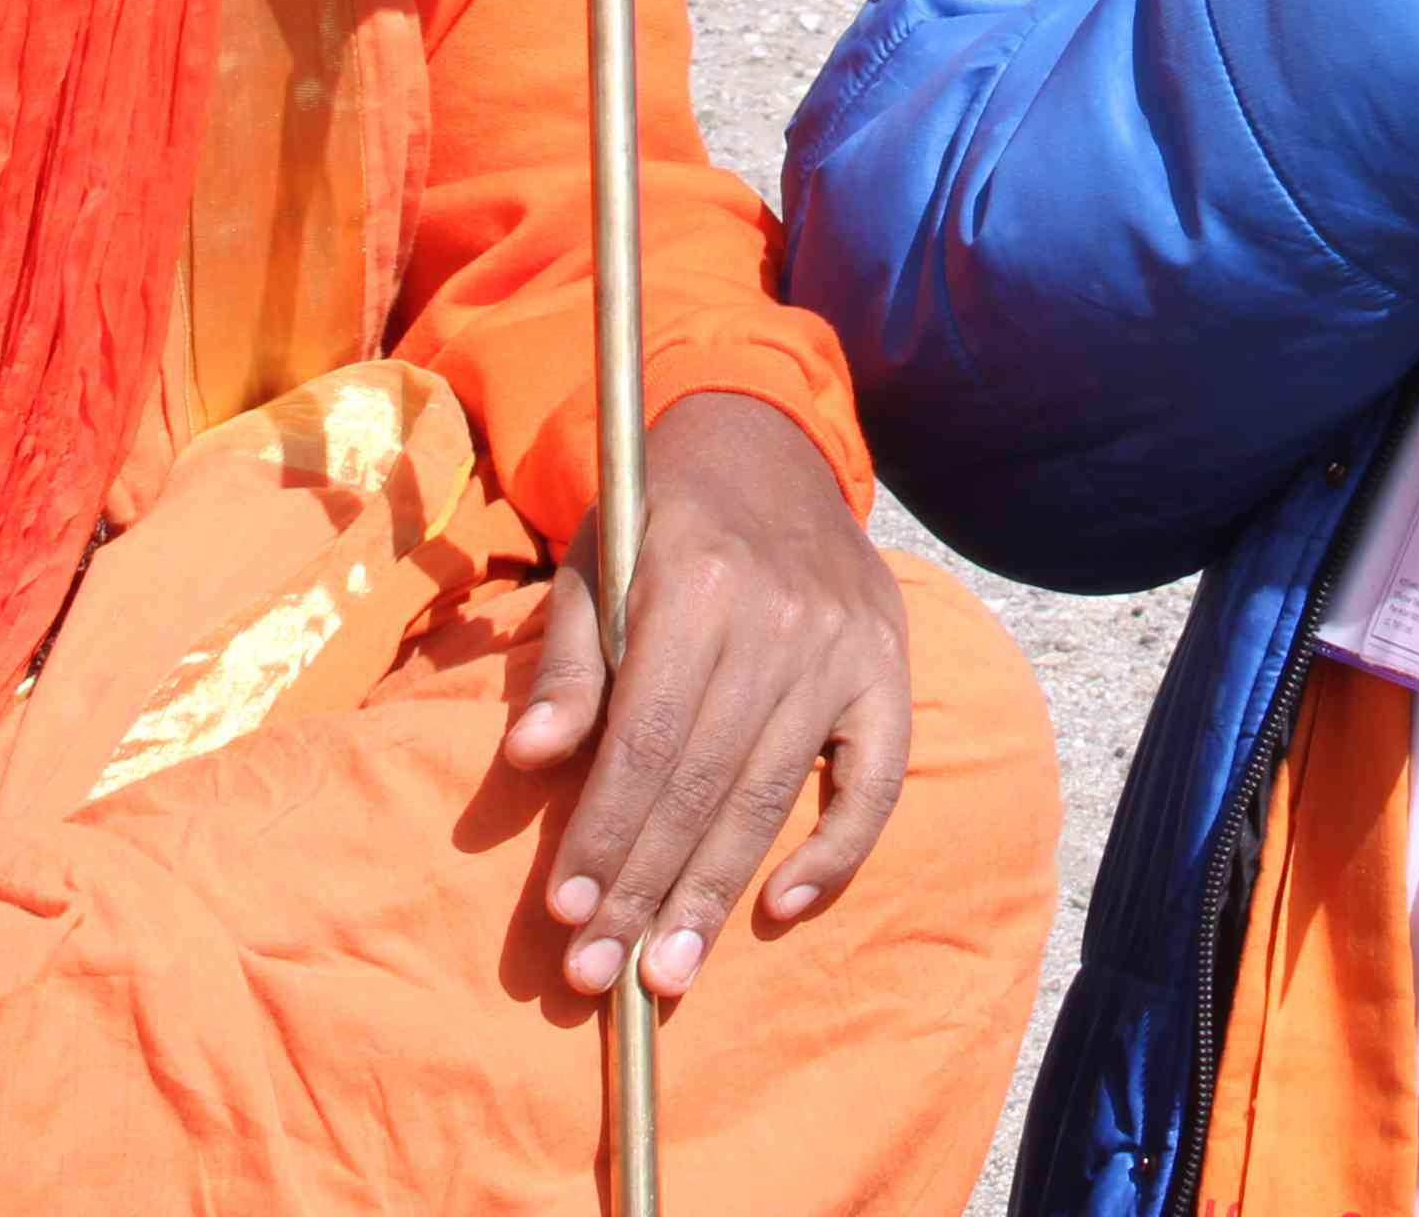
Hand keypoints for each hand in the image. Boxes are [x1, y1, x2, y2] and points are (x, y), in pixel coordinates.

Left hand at [501, 391, 911, 1002]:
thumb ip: (568, 660)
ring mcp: (843, 648)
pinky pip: (874, 782)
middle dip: (644, 888)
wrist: (767, 442)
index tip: (564, 912)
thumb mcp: (596, 558)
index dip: (604, 832)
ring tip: (665, 972)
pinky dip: (834, 851)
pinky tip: (779, 906)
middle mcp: (781, 620)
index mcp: (699, 582)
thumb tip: (531, 760)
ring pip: (770, 795)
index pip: (646, 738)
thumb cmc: (661, 511)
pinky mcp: (888, 670)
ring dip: (714, 894)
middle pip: (704, 783)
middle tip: (600, 975)